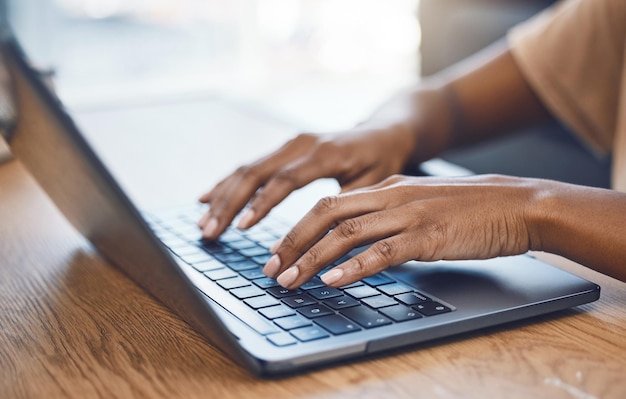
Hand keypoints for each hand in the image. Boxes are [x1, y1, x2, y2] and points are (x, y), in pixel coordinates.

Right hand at [198, 124, 414, 238]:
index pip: (285, 179)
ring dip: (222, 197)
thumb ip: (341, 212)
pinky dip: (227, 183)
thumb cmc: (381, 163)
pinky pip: (250, 166)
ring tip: (203, 224)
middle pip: (255, 172)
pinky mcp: (283, 147)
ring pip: (247, 169)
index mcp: (324, 153)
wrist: (382, 133)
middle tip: (210, 233)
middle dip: (229, 204)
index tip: (243, 227)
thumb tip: (310, 245)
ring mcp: (290, 143)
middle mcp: (301, 144)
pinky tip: (206, 198)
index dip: (262, 203)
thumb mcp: (371, 187)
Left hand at [263, 174, 545, 288]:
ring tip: (289, 280)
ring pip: (346, 233)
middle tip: (270, 268)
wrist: (518, 203)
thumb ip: (390, 216)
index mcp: (386, 187)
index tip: (278, 251)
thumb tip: (362, 243)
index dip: (297, 227)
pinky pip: (382, 252)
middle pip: (326, 213)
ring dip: (311, 257)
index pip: (329, 204)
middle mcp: (390, 196)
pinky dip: (353, 267)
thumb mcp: (421, 204)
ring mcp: (408, 214)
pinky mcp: (428, 236)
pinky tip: (333, 280)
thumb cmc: (471, 208)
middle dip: (292, 241)